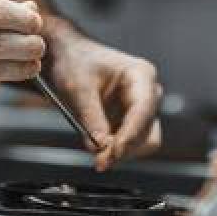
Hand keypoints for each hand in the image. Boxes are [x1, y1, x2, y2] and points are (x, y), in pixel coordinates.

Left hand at [44, 21, 162, 170]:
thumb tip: (100, 148)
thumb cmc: (75, 61)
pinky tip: (99, 148)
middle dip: (125, 148)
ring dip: (121, 152)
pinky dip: (117, 150)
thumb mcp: (78, 88)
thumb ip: (90, 118)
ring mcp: (141, 108)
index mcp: (141, 75)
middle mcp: (148, 92)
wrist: (68, 55)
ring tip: (97, 155)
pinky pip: (131, 143)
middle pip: (147, 132)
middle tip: (99, 160)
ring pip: (142, 142)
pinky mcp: (131, 120)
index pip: (143, 111)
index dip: (129, 136)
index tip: (112, 153)